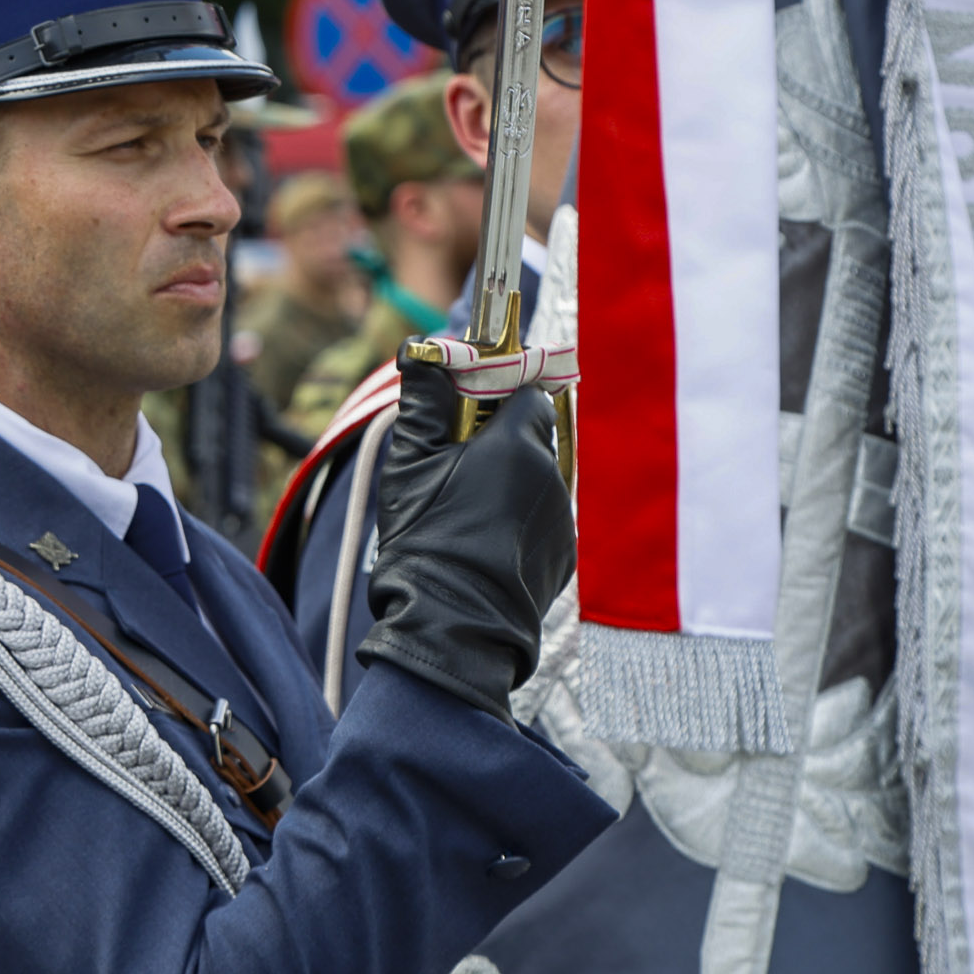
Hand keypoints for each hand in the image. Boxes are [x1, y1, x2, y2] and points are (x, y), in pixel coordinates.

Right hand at [358, 357, 573, 721]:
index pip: (526, 390)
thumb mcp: (411, 464)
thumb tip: (420, 349)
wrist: (453, 624)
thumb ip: (423, 402)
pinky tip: (482, 543)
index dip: (497, 391)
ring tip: (464, 512)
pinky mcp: (563, 553)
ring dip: (508, 481)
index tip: (467, 406)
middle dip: (498, 439)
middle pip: (530, 435)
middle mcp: (551, 475)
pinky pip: (542, 519)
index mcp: (517, 444)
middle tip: (455, 463)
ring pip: (536, 479)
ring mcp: (561, 517)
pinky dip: (518, 520)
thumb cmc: (427, 538)